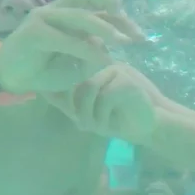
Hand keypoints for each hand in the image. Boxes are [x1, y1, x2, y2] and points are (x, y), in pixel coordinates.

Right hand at [0, 0, 143, 94]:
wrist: (10, 77)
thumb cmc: (44, 70)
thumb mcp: (76, 62)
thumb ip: (93, 52)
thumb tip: (110, 48)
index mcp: (67, 12)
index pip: (96, 3)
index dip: (120, 15)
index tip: (139, 35)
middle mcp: (56, 10)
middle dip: (114, 10)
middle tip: (133, 34)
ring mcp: (43, 18)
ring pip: (78, 14)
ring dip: (104, 27)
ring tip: (121, 41)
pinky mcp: (34, 33)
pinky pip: (66, 38)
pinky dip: (86, 49)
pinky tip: (102, 59)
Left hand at [41, 64, 159, 141]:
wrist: (153, 128)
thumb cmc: (123, 121)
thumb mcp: (90, 111)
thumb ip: (68, 102)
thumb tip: (40, 90)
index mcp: (97, 69)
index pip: (73, 78)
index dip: (71, 101)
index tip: (82, 119)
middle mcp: (106, 65)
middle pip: (78, 85)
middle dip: (80, 110)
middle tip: (89, 127)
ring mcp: (118, 70)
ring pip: (88, 90)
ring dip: (90, 114)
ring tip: (99, 127)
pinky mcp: (127, 80)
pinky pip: (104, 97)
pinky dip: (103, 115)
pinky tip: (112, 124)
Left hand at [145, 181, 181, 194]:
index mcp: (170, 194)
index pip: (165, 185)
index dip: (157, 183)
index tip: (150, 184)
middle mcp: (171, 194)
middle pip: (163, 185)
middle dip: (155, 185)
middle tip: (148, 186)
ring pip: (163, 188)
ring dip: (154, 188)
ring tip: (147, 190)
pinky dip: (155, 194)